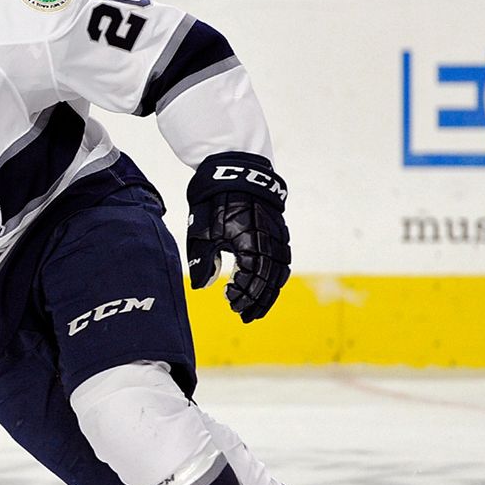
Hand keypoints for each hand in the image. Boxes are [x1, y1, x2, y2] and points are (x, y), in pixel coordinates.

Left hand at [185, 152, 290, 321]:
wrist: (233, 169)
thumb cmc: (214, 201)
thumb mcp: (202, 232)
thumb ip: (203, 262)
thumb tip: (203, 287)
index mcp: (250, 243)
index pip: (251, 279)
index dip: (242, 294)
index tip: (229, 300)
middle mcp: (269, 241)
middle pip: (269, 281)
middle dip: (257, 301)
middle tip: (245, 315)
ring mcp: (278, 235)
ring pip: (279, 272)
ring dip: (269, 292)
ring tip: (257, 307)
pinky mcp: (279, 230)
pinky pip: (282, 259)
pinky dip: (276, 276)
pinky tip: (267, 284)